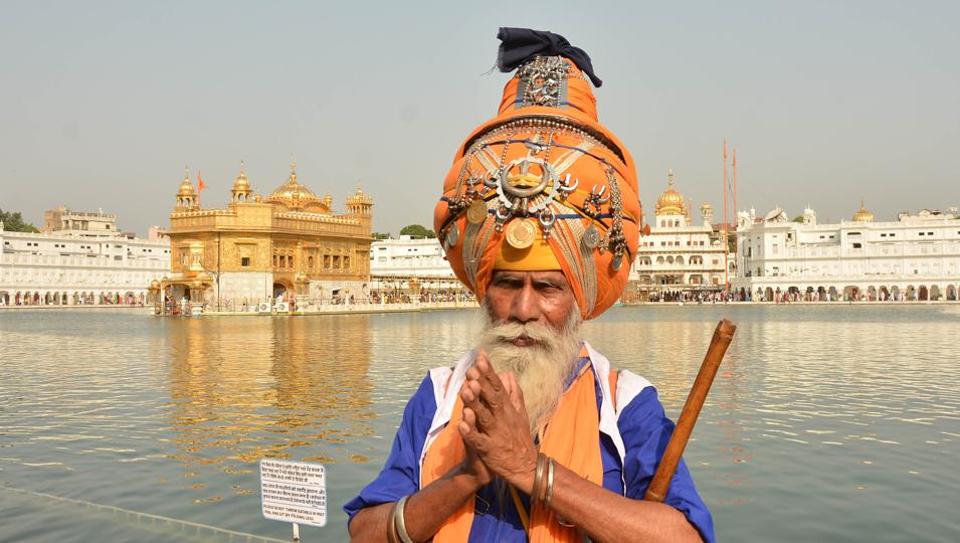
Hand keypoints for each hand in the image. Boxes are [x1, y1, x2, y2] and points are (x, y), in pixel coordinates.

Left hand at [457, 351, 538, 492]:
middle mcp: (502, 418)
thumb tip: (508, 373)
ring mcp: (496, 434)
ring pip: (484, 416)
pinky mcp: (489, 450)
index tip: (480, 357)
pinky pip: (479, 441)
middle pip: (492, 398)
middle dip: (482, 383)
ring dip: (475, 404)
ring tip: (465, 390)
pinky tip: (461, 424)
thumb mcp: (520, 413)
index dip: (489, 372)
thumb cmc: (519, 438)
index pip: (498, 386)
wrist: (525, 467)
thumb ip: (513, 393)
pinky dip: (471, 433)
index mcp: (508, 409)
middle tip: (472, 369)